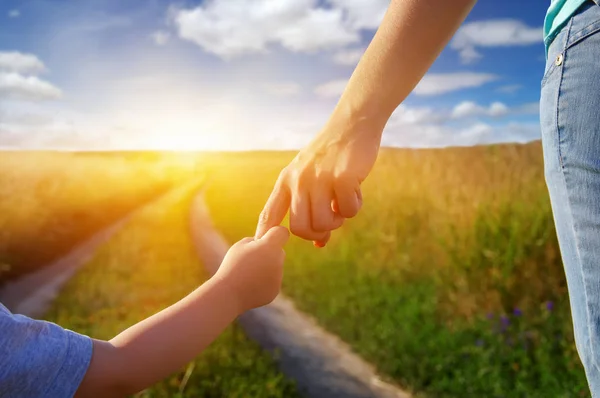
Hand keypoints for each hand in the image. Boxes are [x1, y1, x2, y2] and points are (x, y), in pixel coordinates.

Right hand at [214, 226, 288, 312]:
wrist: (228, 294)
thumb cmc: (232, 266)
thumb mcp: (240, 246)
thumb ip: (255, 241)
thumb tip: (264, 242)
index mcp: (270, 247)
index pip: (282, 233)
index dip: (274, 233)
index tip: (264, 238)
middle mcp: (278, 261)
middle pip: (279, 251)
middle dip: (269, 252)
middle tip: (251, 258)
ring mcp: (278, 277)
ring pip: (275, 267)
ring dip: (265, 267)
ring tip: (247, 274)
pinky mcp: (275, 290)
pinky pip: (272, 280)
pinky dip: (263, 281)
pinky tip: (249, 285)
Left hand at [255, 118, 380, 245]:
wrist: (351, 124)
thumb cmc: (331, 155)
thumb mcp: (312, 177)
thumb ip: (310, 207)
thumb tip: (319, 244)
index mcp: (286, 180)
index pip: (269, 214)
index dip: (264, 234)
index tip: (264, 248)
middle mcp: (299, 180)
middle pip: (301, 229)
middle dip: (318, 233)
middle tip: (331, 221)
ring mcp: (320, 179)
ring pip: (324, 223)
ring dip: (339, 220)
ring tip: (343, 202)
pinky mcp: (342, 177)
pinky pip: (348, 211)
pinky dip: (354, 206)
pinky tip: (355, 190)